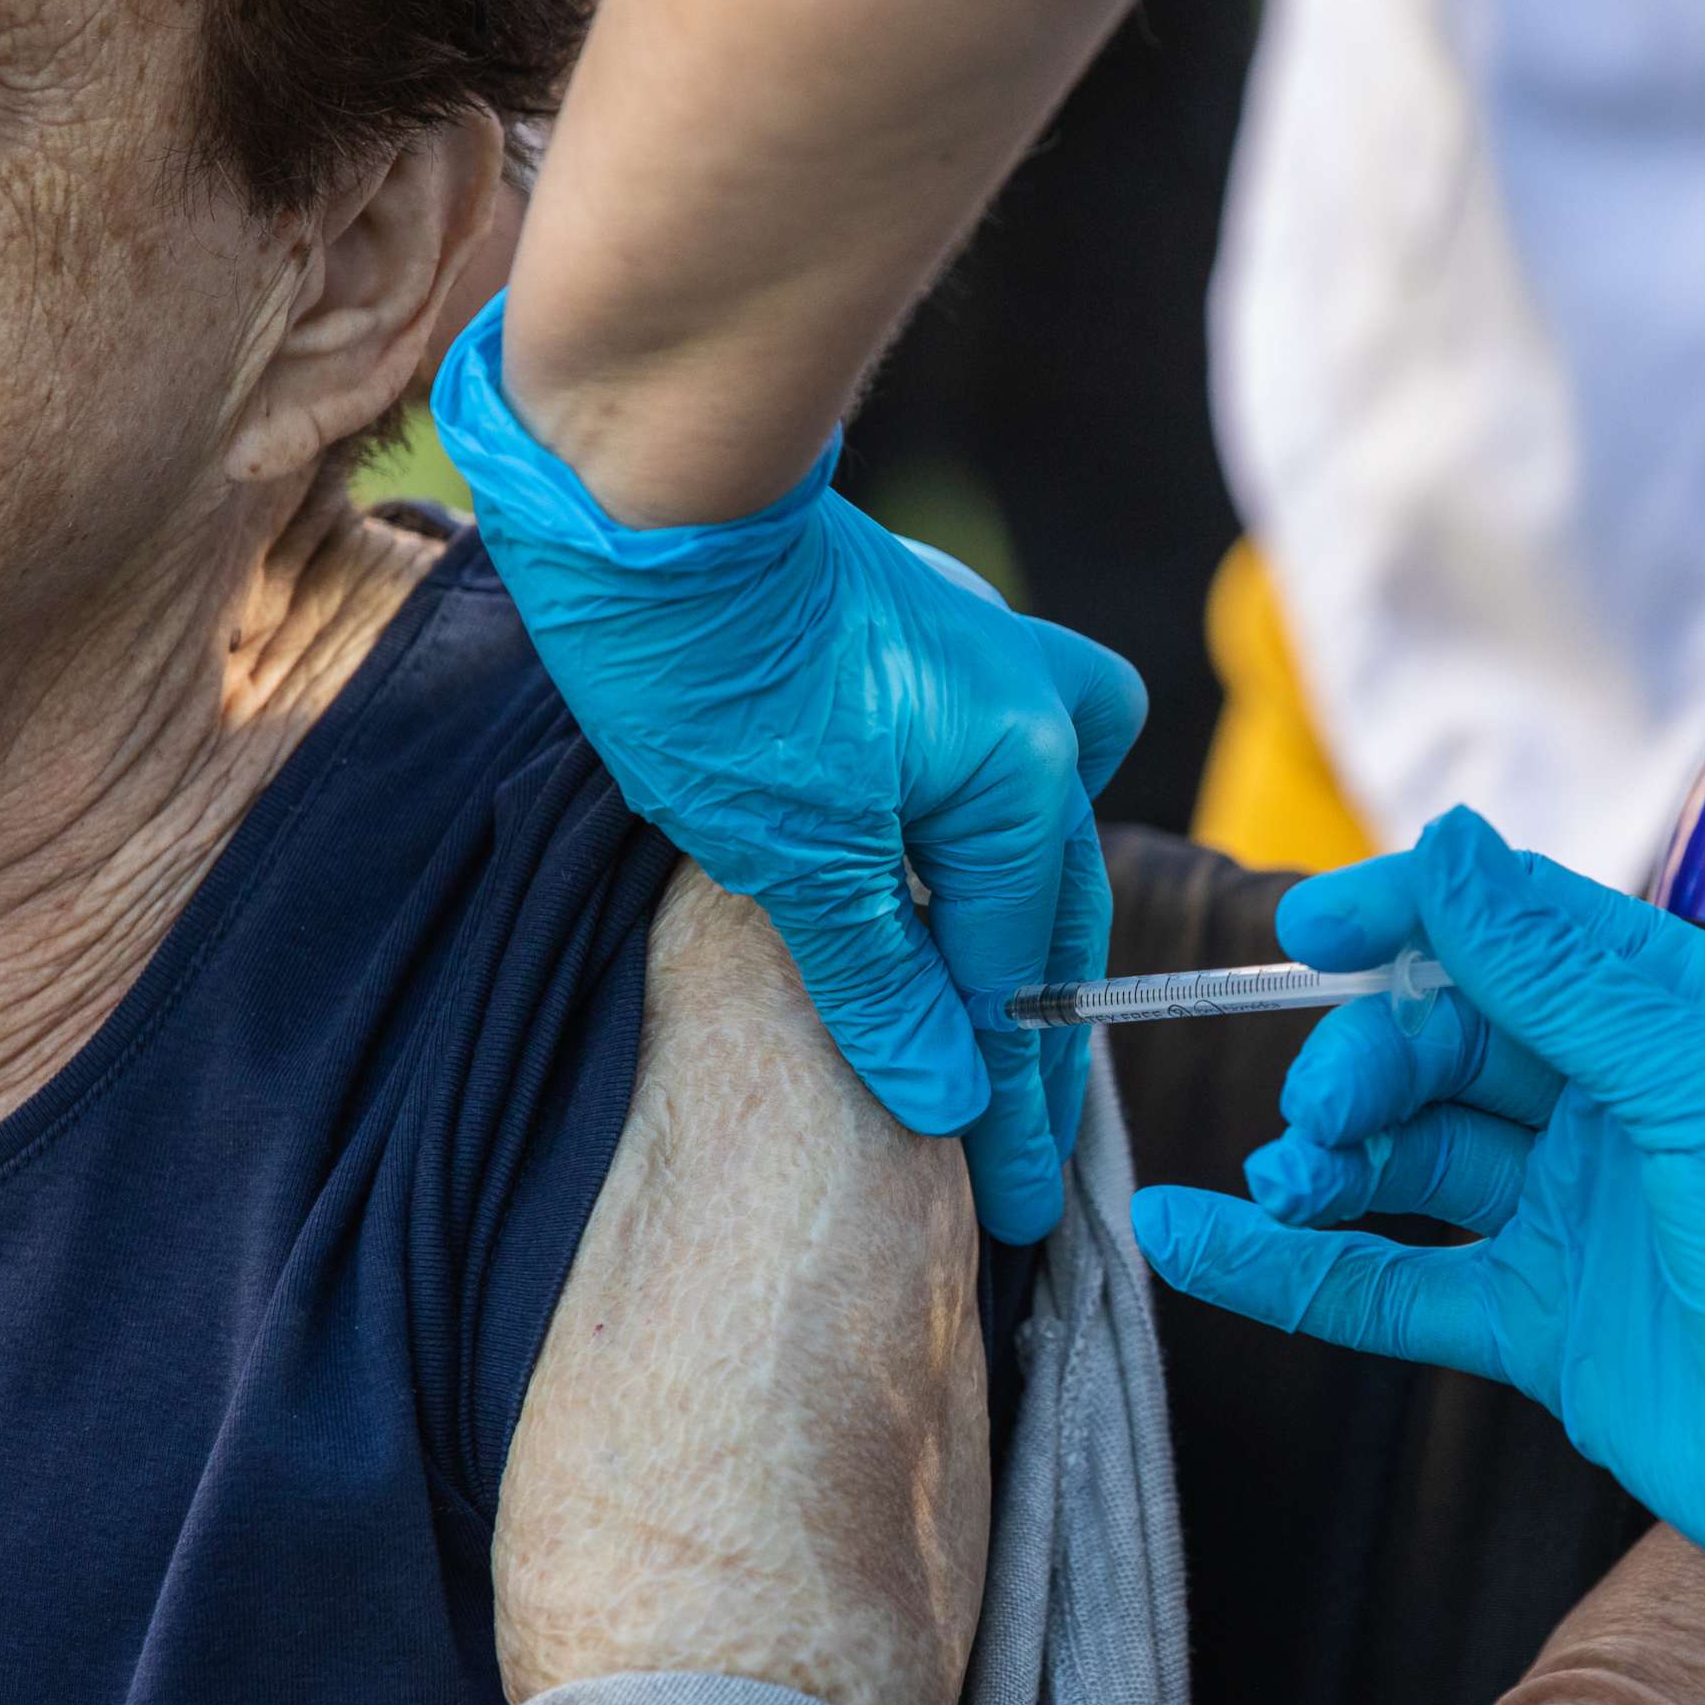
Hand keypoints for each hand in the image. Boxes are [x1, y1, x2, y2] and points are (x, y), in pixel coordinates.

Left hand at [435, 297, 1144, 1243]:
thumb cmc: (715, 666)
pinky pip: (999, 775)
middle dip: (1028, 1042)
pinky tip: (937, 883)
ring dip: (1018, 932)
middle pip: (1052, 917)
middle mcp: (1037, 724)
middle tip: (1015, 1162)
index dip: (1011, 1103)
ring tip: (990, 1028)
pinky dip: (980, 847)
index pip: (1020, 980)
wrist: (652, 499)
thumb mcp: (793, 853)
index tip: (1014, 1205)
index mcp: (1024, 778)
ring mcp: (995, 675)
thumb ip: (882, 980)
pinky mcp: (938, 652)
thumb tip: (952, 1095)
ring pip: (1042, 837)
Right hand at [1130, 807, 1704, 1640]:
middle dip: (1363, 1065)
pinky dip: (1289, 1266)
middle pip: (1438, 1044)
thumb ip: (1565, 974)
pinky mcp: (1527, 1322)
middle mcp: (1607, 1103)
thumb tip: (1447, 843)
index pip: (1509, 929)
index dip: (1405, 917)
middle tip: (1322, 1116)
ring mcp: (1562, 1213)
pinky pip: (1384, 1282)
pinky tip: (1194, 1239)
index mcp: (1670, 1016)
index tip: (1307, 928)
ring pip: (1405, 1155)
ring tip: (1287, 1183)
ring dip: (1328, 1160)